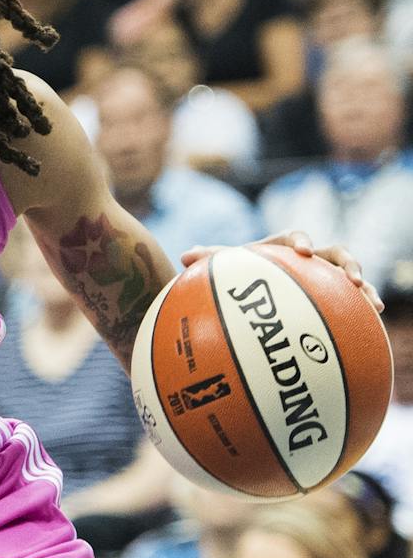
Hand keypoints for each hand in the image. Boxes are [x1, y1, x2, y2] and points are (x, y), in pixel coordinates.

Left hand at [181, 231, 382, 311]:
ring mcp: (324, 278)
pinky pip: (351, 302)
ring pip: (350, 276)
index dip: (301, 240)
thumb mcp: (225, 269)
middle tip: (350, 278)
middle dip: (346, 262)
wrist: (251, 290)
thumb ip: (209, 260)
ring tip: (371, 302)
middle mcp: (309, 260)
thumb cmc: (237, 277)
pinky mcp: (333, 298)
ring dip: (363, 285)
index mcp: (281, 247)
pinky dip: (363, 309)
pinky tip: (374, 321)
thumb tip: (183, 255)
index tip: (302, 251)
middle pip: (334, 253)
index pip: (294, 236)